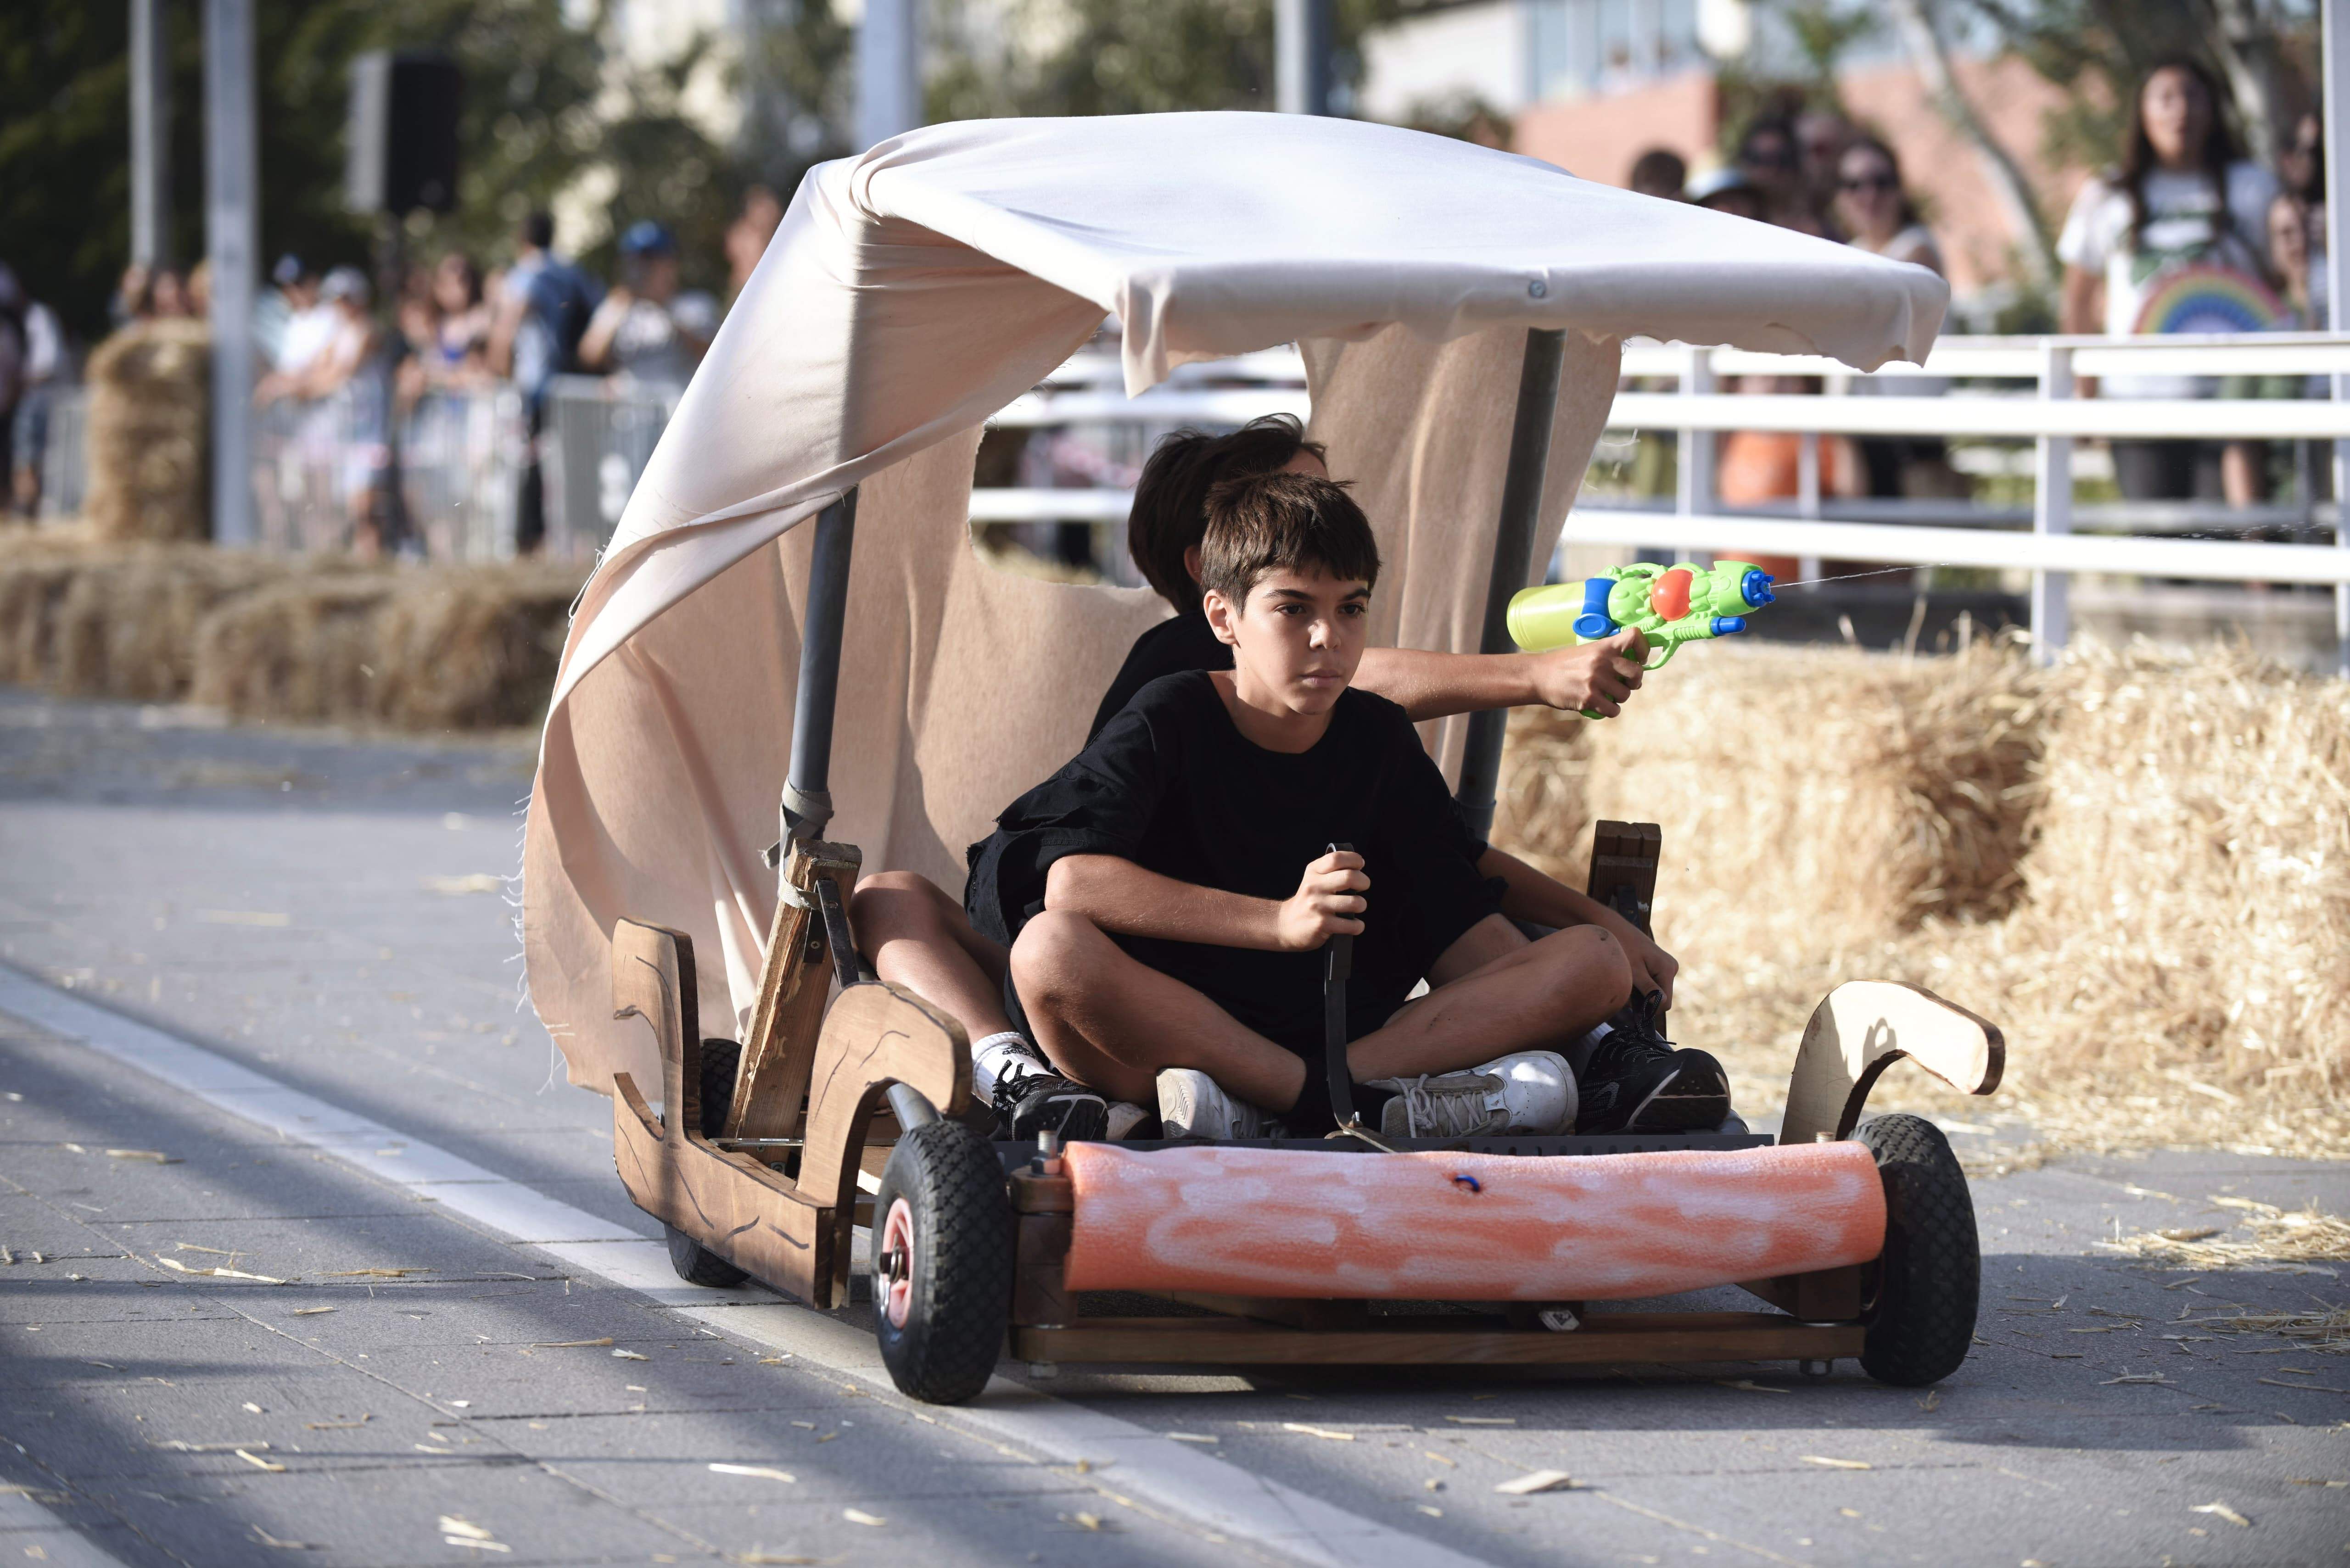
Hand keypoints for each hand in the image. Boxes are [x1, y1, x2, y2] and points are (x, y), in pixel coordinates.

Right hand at [1274, 849, 1366, 950]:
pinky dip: (1357, 926)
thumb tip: (1358, 865)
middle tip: (1363, 886)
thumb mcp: (1313, 879)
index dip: (1354, 859)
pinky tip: (1353, 925)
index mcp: (1313, 872)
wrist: (1286, 925)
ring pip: (1354, 902)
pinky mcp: (1322, 924)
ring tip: (1357, 907)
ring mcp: (1317, 906)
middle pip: (1349, 877)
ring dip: (1361, 905)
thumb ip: (1331, 870)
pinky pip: (1351, 925)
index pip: (1336, 858)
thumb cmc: (1308, 900)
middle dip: (1364, 881)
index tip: (1360, 865)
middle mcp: (1314, 886)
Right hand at [1531, 628, 1647, 717]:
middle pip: (1637, 672)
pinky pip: (1613, 710)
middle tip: (1625, 684)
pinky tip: (1600, 706)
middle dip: (1635, 682)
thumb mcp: (1587, 651)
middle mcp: (1602, 661)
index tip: (1640, 659)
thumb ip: (1608, 656)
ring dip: (1618, 698)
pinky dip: (1610, 711)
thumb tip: (1632, 667)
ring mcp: (1595, 680)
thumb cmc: (1564, 664)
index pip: (1635, 637)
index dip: (1645, 648)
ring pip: (1625, 695)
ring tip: (1606, 696)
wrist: (1538, 676)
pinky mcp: (1588, 698)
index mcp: (1603, 646)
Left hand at [1619, 926, 1678, 1008]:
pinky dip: (1641, 984)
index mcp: (1668, 969)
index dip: (1651, 1008)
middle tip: (1627, 991)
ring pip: (1656, 990)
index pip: (1666, 1002)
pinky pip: (1653, 982)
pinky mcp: (1658, 965)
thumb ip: (1649, 989)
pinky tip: (1631, 977)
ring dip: (1642, 992)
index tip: (1633, 1006)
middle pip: (1661, 997)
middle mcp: (1671, 967)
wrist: (1615, 928)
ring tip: (1627, 982)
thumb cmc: (1622, 947)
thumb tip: (1662, 1004)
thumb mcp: (1634, 971)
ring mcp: (1665, 965)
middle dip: (1645, 1000)